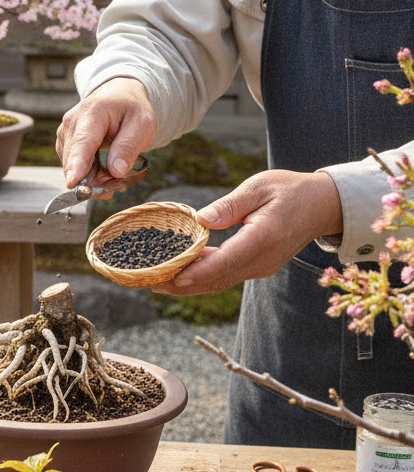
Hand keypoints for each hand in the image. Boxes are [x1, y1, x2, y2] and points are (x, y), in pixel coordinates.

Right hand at [55, 77, 156, 194]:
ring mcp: (64, 133)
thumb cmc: (131, 109)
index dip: (77, 164)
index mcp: (93, 112)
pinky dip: (89, 174)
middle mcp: (72, 122)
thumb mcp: (142, 124)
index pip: (83, 142)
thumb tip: (116, 172)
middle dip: (95, 179)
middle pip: (75, 161)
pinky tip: (104, 166)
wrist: (117, 96)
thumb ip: (129, 147)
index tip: (73, 183)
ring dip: (94, 178)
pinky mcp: (63, 144)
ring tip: (115, 168)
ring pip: (72, 169)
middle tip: (121, 182)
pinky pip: (73, 168)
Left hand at [150, 170, 343, 294]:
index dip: (198, 271)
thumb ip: (230, 205)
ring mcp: (260, 267)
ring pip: (220, 281)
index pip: (226, 261)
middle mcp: (262, 259)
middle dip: (183, 284)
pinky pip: (226, 276)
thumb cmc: (290, 190)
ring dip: (189, 285)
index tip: (173, 277)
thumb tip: (201, 220)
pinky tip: (179, 274)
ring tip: (156, 283)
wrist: (322, 206)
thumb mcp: (259, 187)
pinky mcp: (256, 266)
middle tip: (149, 283)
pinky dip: (202, 278)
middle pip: (218, 278)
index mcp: (264, 238)